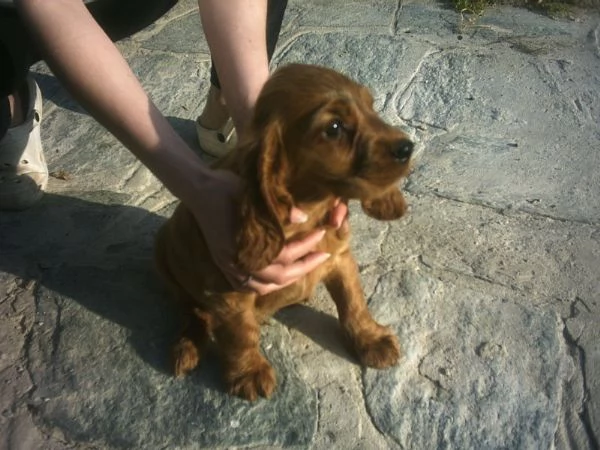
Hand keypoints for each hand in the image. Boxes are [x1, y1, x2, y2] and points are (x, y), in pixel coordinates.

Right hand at [190, 170, 348, 294]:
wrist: (197, 190)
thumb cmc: (226, 188)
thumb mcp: (254, 193)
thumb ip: (278, 207)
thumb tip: (303, 218)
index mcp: (247, 245)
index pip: (284, 253)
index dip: (306, 245)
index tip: (321, 233)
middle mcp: (238, 262)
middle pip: (278, 276)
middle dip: (304, 266)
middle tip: (323, 255)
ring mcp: (229, 266)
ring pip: (263, 286)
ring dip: (287, 279)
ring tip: (305, 267)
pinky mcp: (224, 264)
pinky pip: (246, 286)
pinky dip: (265, 286)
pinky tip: (277, 278)